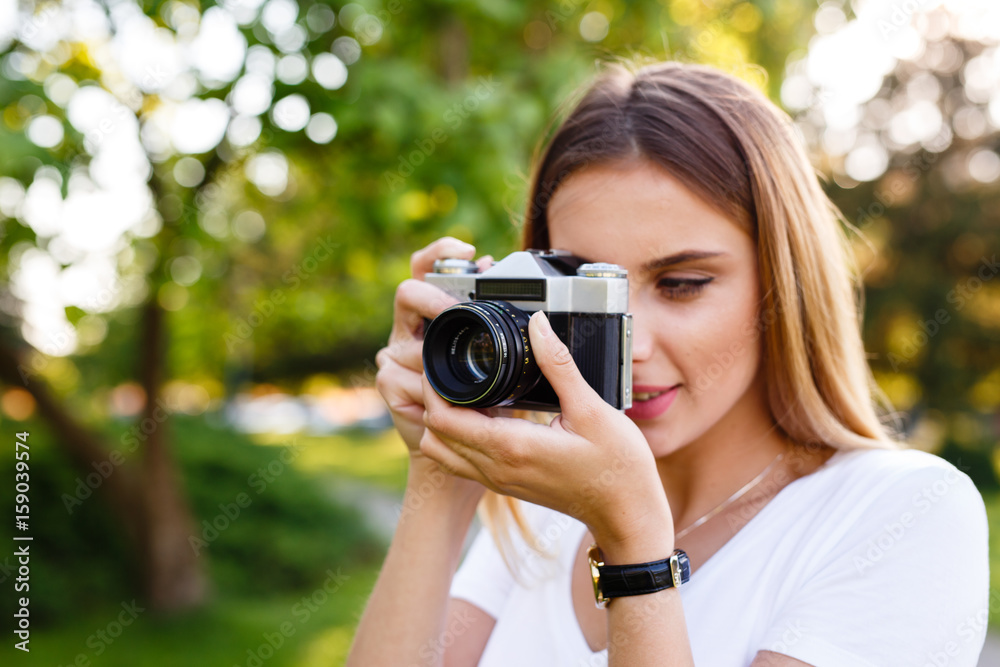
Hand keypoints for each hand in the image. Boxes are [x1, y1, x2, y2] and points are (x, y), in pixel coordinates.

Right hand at [374, 238, 491, 470]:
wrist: (467, 452)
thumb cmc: (488, 406)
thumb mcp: (505, 366)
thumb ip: (507, 332)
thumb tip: (527, 303)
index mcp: (436, 315)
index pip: (428, 269)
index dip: (440, 252)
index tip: (467, 247)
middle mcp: (411, 330)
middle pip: (408, 293)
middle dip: (432, 300)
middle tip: (452, 308)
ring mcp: (395, 356)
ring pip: (410, 343)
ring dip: (436, 357)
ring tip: (461, 372)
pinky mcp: (388, 384)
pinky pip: (405, 379)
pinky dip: (429, 392)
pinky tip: (444, 401)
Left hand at [419, 310, 673, 559]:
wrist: (627, 515)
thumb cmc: (617, 467)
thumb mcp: (592, 409)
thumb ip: (559, 365)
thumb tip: (537, 325)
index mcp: (510, 447)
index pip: (442, 419)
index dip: (433, 387)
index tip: (445, 360)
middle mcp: (496, 467)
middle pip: (432, 434)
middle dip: (431, 400)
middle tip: (451, 369)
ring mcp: (498, 480)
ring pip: (441, 451)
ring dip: (441, 421)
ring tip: (464, 390)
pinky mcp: (505, 484)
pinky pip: (461, 461)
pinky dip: (456, 437)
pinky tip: (483, 414)